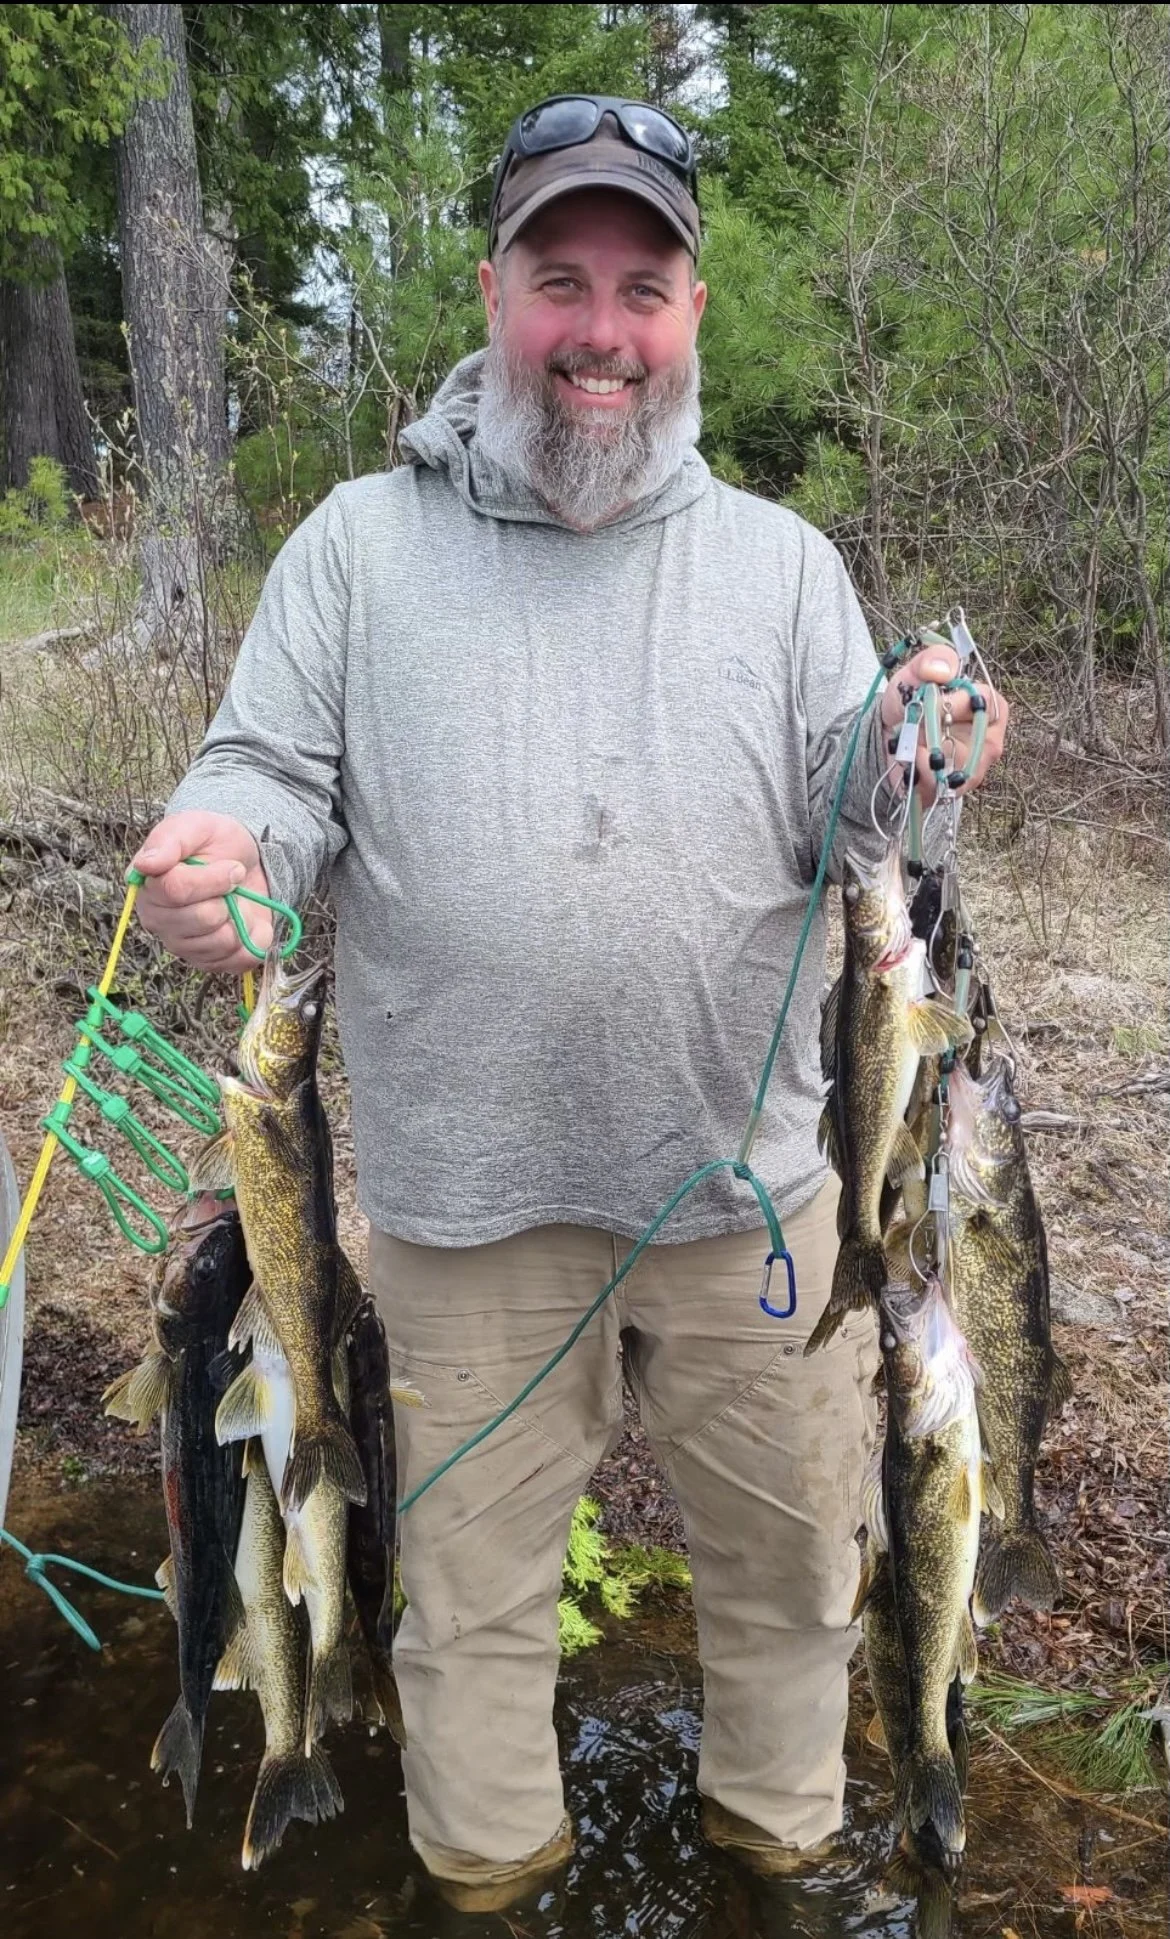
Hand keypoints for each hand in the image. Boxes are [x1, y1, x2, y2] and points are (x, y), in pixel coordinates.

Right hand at [131, 810, 272, 973]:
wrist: (246, 863)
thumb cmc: (215, 844)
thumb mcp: (195, 826)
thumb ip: (169, 840)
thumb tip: (145, 864)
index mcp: (148, 887)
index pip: (176, 890)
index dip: (212, 878)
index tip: (233, 866)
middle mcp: (158, 921)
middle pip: (202, 918)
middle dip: (228, 896)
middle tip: (233, 882)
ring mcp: (183, 945)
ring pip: (221, 941)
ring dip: (240, 917)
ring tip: (235, 901)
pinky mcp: (209, 962)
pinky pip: (238, 960)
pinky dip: (252, 938)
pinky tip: (244, 921)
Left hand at [879, 642, 1007, 800]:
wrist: (883, 735)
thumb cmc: (908, 702)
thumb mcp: (914, 675)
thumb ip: (930, 661)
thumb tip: (943, 670)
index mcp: (985, 706)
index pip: (989, 703)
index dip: (960, 702)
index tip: (934, 700)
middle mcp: (987, 738)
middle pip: (982, 742)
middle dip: (943, 732)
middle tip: (918, 722)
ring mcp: (973, 767)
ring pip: (963, 766)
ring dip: (931, 752)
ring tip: (912, 741)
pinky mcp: (952, 788)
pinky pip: (943, 785)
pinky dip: (923, 772)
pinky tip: (911, 761)